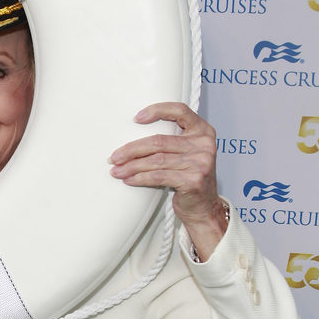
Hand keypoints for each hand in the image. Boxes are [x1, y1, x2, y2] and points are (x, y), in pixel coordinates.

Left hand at [109, 102, 226, 260]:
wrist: (203, 207)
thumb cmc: (190, 177)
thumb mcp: (187, 153)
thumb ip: (172, 141)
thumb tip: (132, 141)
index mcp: (203, 131)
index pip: (180, 111)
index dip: (157, 111)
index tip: (136, 119)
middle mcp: (204, 144)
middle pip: (160, 141)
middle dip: (132, 149)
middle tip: (115, 157)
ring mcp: (201, 162)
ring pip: (156, 160)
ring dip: (132, 166)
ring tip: (117, 170)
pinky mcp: (193, 181)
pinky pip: (159, 176)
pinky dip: (140, 178)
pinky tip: (129, 179)